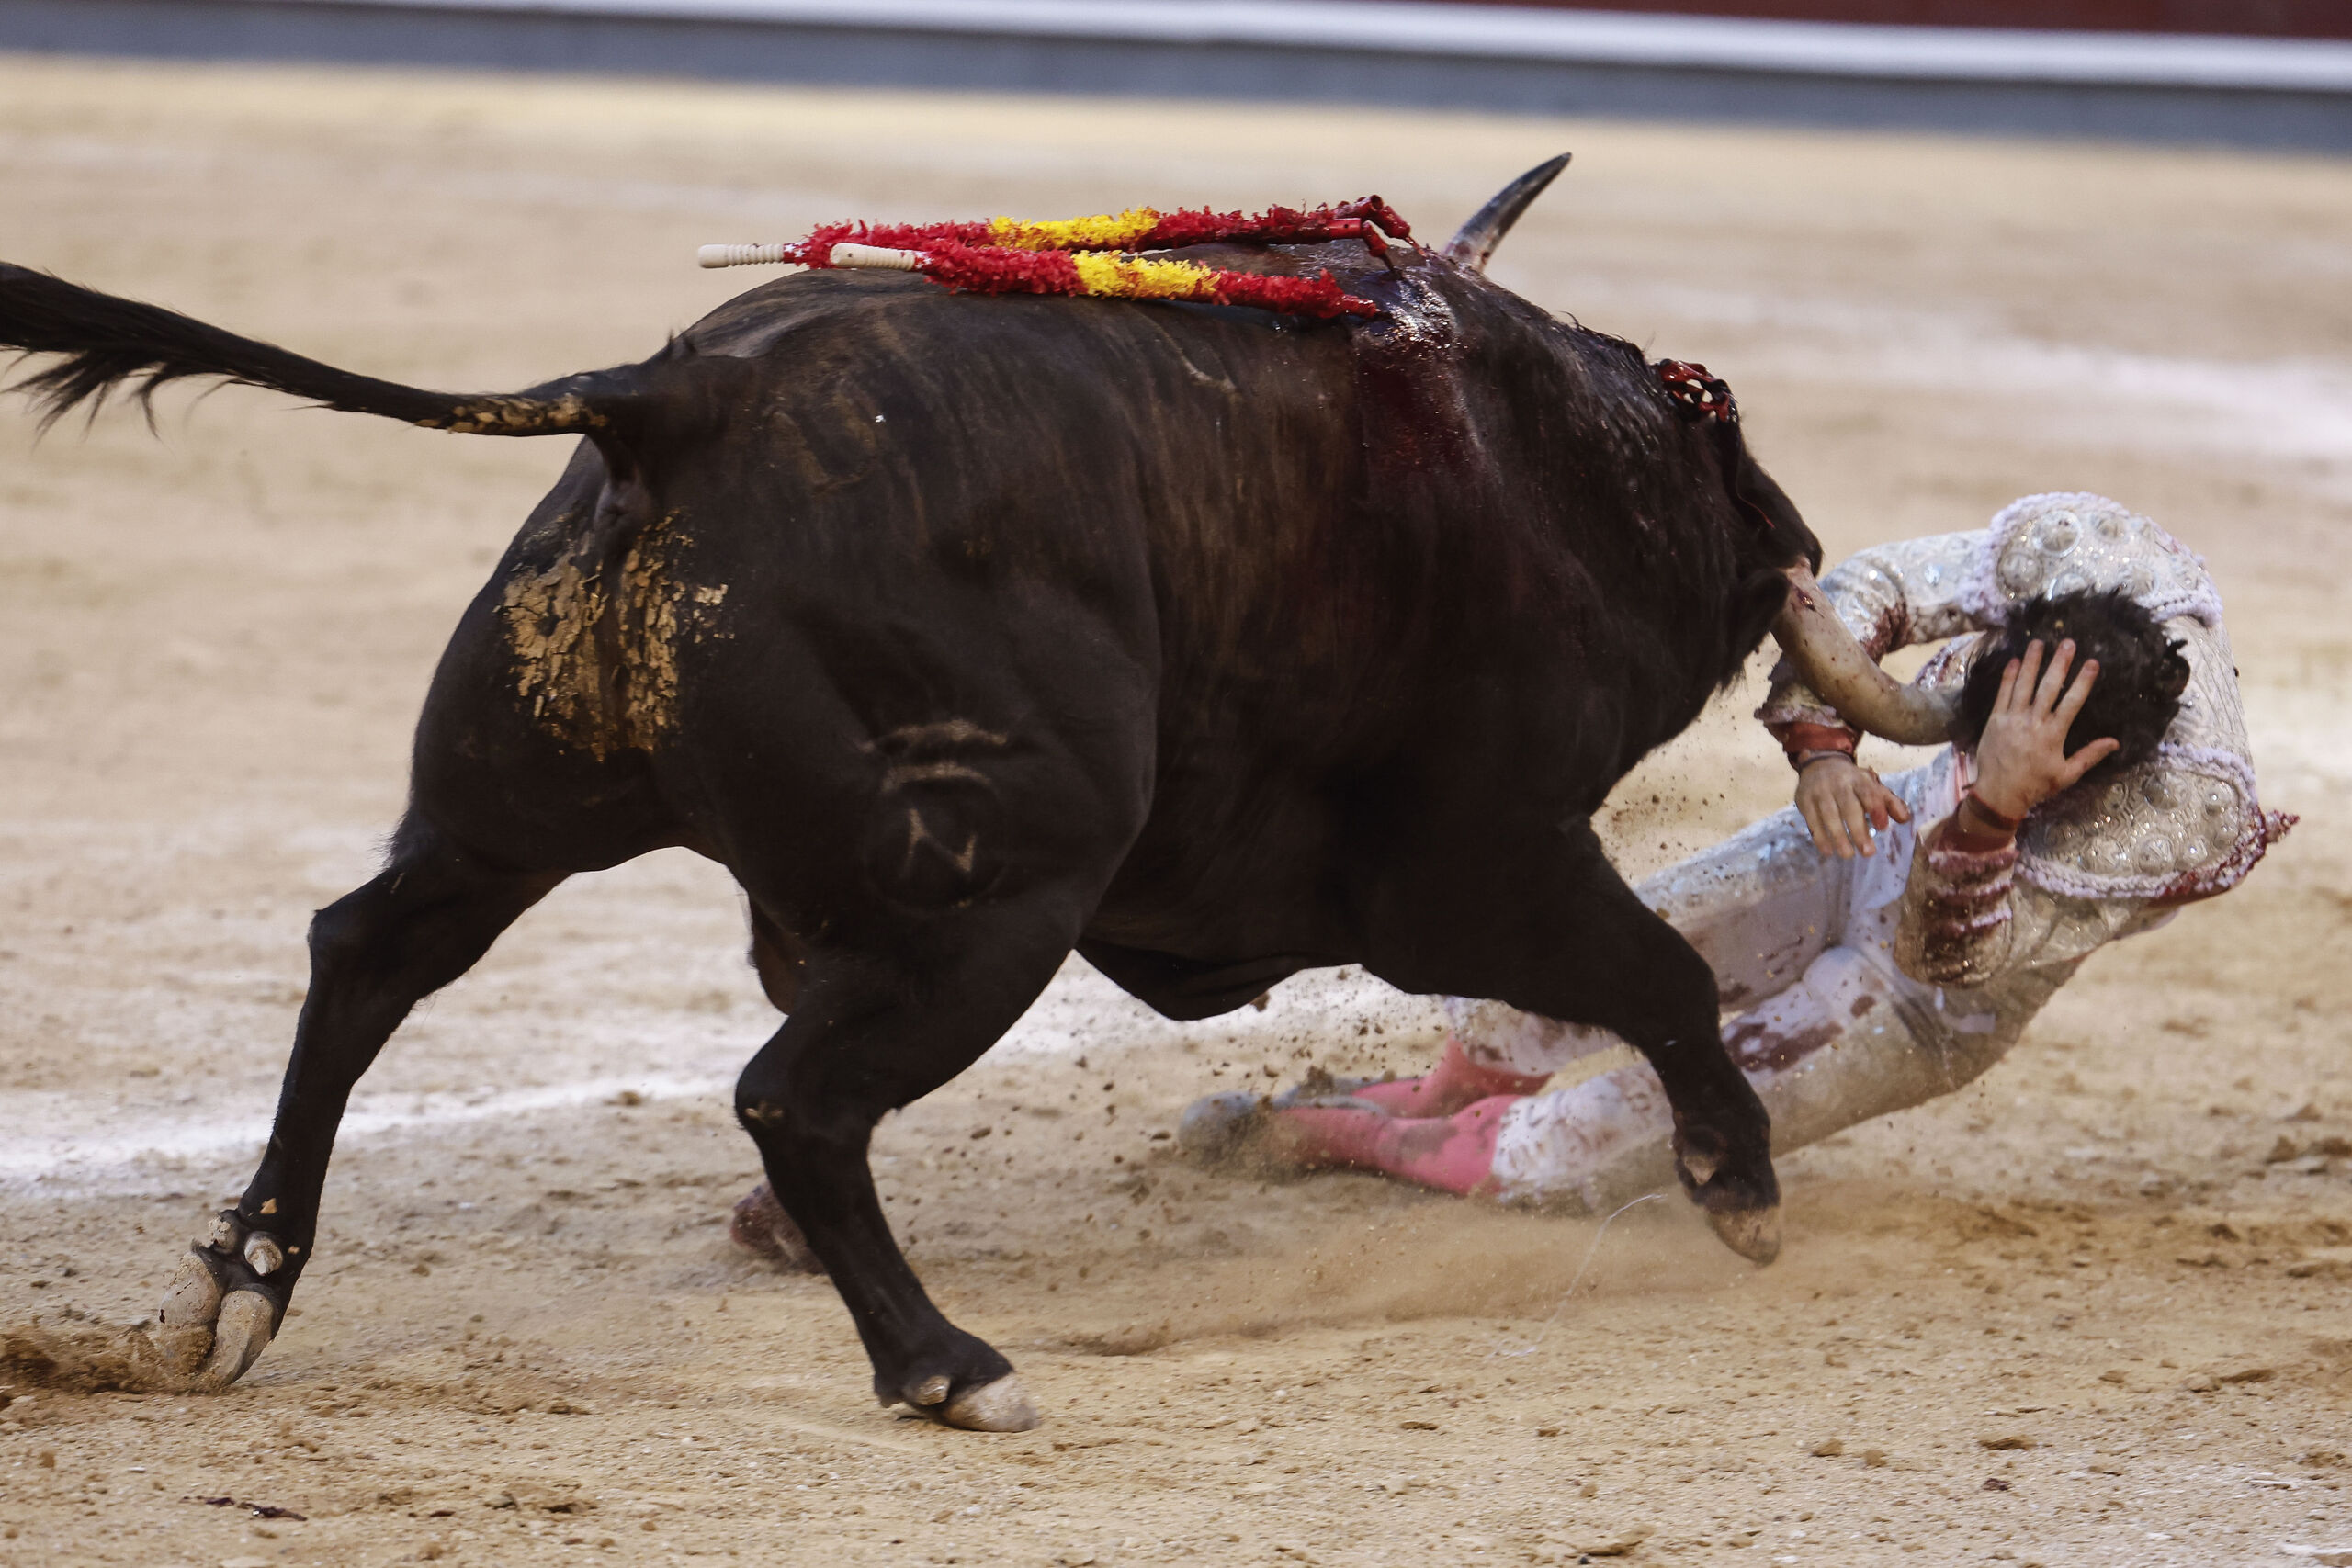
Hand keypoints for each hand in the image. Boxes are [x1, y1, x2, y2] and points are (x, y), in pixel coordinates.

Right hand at [1795, 755, 1911, 858]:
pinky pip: (1812, 821)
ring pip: (1829, 815)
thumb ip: (1888, 801)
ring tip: (1848, 855)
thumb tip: (1904, 819)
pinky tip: (1828, 851)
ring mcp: (1819, 791)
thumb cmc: (1850, 781)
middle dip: (1858, 830)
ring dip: (1838, 837)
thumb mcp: (1871, 785)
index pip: (1868, 793)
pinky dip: (1820, 837)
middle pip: (1849, 807)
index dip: (1876, 810)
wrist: (1819, 764)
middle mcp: (1838, 783)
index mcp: (1858, 779)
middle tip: (1868, 852)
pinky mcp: (1804, 800)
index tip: (1882, 828)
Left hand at [1969, 638, 2119, 820]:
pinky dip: (2009, 677)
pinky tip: (2015, 661)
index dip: (2083, 681)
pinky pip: (2002, 694)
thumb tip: (2115, 742)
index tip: (2092, 662)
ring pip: (2024, 685)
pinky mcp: (1995, 720)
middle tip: (2068, 642)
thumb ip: (2090, 756)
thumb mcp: (2067, 775)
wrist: (1999, 793)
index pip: (2072, 702)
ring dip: (2032, 662)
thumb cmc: (2035, 786)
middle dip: (2059, 663)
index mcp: (2054, 734)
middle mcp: (2034, 722)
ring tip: (2039, 642)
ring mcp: (2012, 719)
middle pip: (2049, 687)